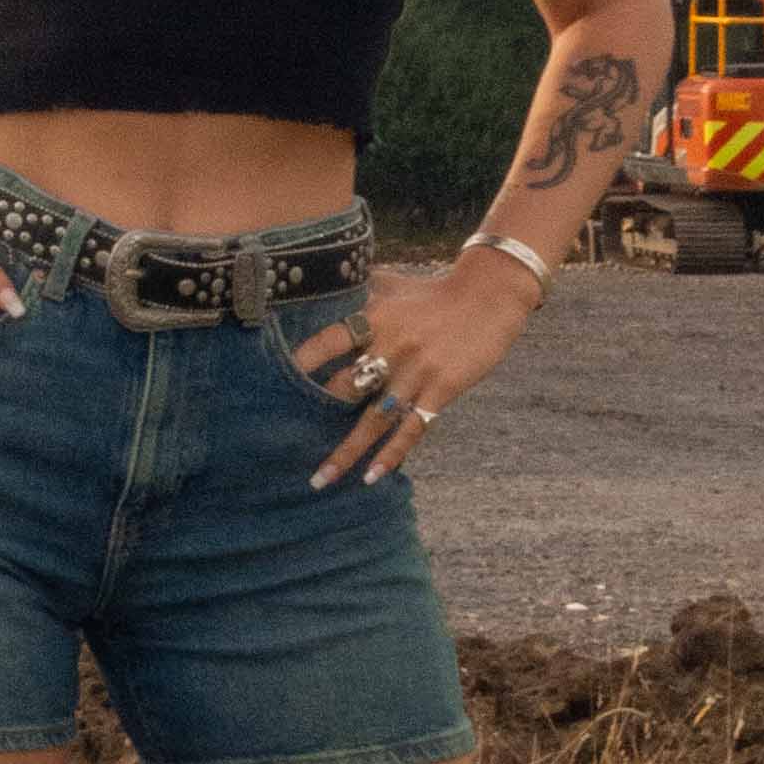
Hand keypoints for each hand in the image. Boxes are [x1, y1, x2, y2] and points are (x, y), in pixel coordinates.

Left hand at [295, 252, 539, 490]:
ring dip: (346, 452)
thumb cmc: (435, 290)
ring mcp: (417, 372)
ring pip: (373, 419)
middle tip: (285, 444)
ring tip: (321, 479)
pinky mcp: (442, 390)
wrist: (490, 296)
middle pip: (345, 388)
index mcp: (374, 319)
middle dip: (317, 415)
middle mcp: (391, 347)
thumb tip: (325, 284)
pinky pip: (412, 429)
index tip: (273, 381)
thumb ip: (359, 289)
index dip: (303, 360)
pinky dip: (392, 454)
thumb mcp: (392, 284)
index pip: (329, 341)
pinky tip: (372, 476)